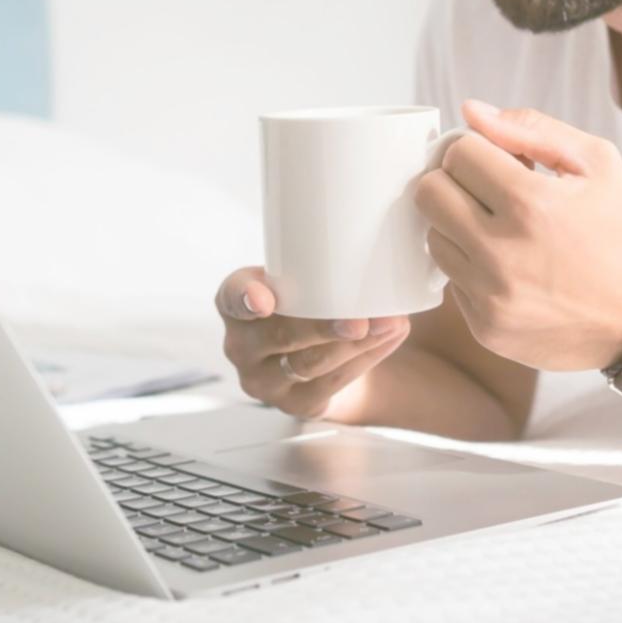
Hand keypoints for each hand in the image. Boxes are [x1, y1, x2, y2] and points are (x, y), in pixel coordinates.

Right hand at [215, 266, 410, 419]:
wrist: (316, 349)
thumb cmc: (306, 299)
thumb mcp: (296, 275)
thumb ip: (310, 255)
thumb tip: (370, 217)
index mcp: (235, 304)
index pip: (232, 296)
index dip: (245, 297)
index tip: (264, 299)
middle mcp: (242, 345)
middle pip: (281, 337)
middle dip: (323, 328)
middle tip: (359, 320)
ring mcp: (265, 380)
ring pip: (310, 365)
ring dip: (356, 345)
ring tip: (389, 324)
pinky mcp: (295, 404)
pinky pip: (332, 384)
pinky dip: (366, 360)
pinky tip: (389, 339)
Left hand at [413, 99, 621, 371]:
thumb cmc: (620, 231)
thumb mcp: (596, 163)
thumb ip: (531, 129)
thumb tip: (471, 112)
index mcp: (531, 203)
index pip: (458, 153)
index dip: (476, 149)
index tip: (494, 161)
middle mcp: (502, 252)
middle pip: (429, 193)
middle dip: (455, 181)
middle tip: (485, 189)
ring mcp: (490, 295)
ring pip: (432, 237)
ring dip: (457, 225)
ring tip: (498, 228)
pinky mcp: (485, 327)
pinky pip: (451, 280)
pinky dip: (471, 267)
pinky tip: (507, 266)